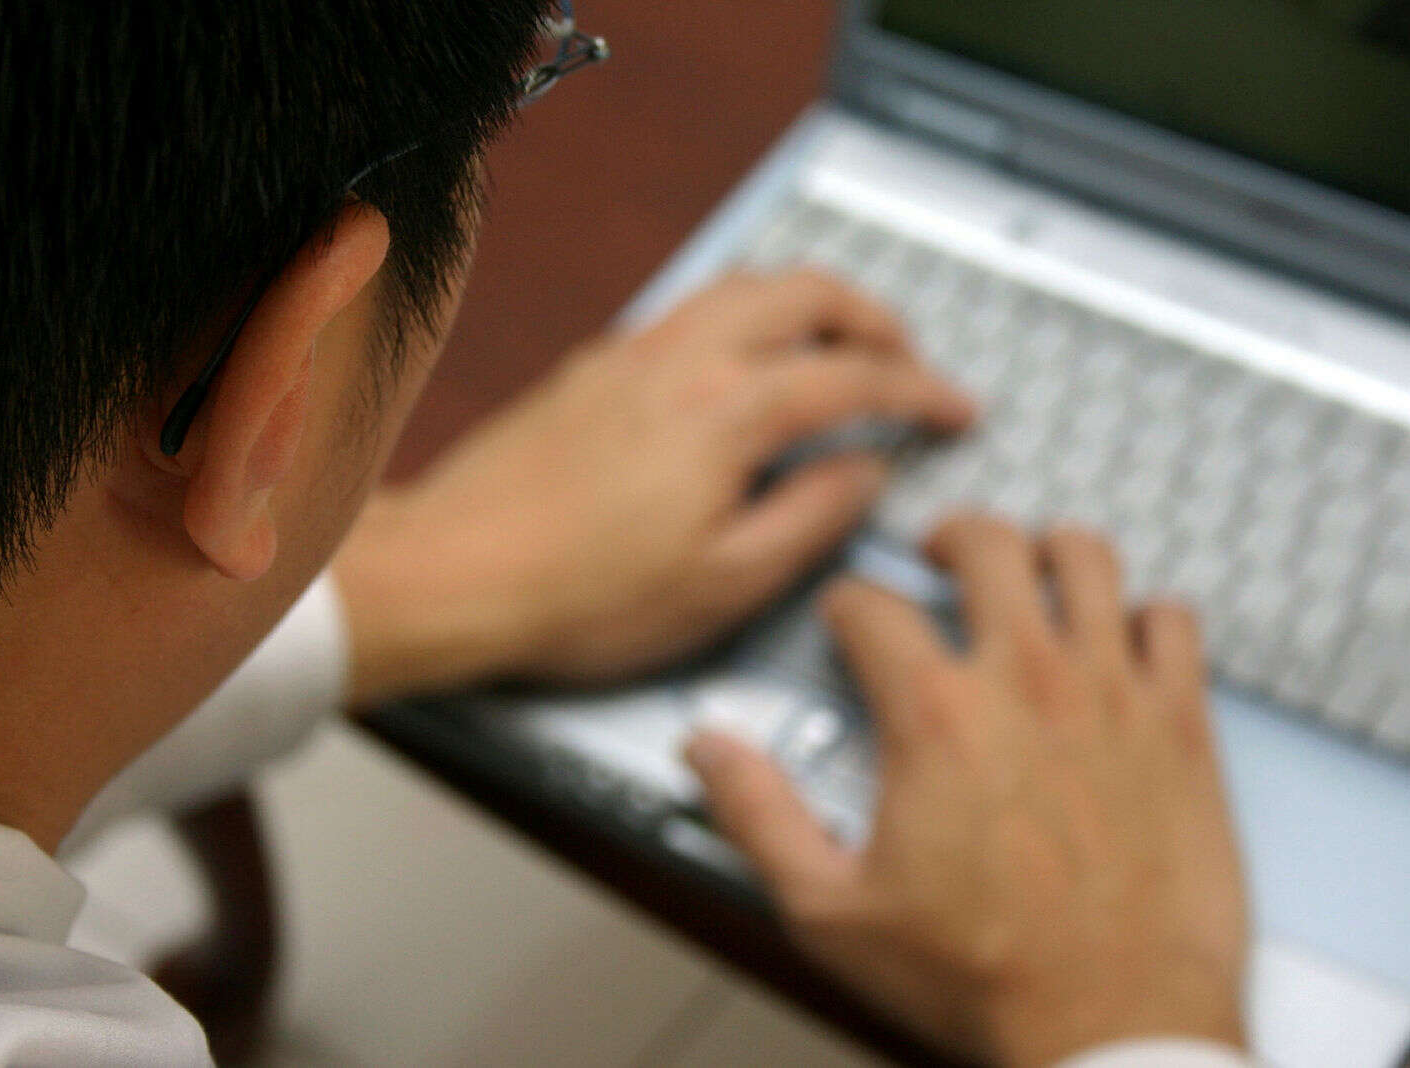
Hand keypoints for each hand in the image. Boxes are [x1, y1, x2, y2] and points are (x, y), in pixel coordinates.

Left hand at [332, 270, 973, 704]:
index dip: (921, 390)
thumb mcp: (724, 582)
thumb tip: (865, 470)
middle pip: (803, 291)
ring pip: (743, 284)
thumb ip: (811, 517)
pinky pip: (692, 308)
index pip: (854, 374)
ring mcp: (631, 352)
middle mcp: (682, 358)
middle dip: (872, 316)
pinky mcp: (594, 366)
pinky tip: (744, 367)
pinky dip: (746, 316)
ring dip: (807, 304)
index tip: (956, 408)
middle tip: (907, 360)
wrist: (454, 572)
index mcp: (727, 410)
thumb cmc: (580, 595)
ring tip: (837, 350)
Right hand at [685, 516, 1248, 1066]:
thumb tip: (710, 752)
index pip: (872, 604)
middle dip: (951, 537)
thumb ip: (759, 817)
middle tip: (941, 558)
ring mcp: (1113, 694)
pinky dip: (1146, 614)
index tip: (849, 618)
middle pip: (987, 544)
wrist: (1114, 1029)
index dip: (846, 601)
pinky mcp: (1182, 725)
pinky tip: (1124, 639)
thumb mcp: (832, 911)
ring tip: (1032, 572)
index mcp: (936, 717)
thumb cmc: (984, 978)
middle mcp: (1027, 682)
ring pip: (1087, 557)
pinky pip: (1174, 620)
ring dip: (1050, 552)